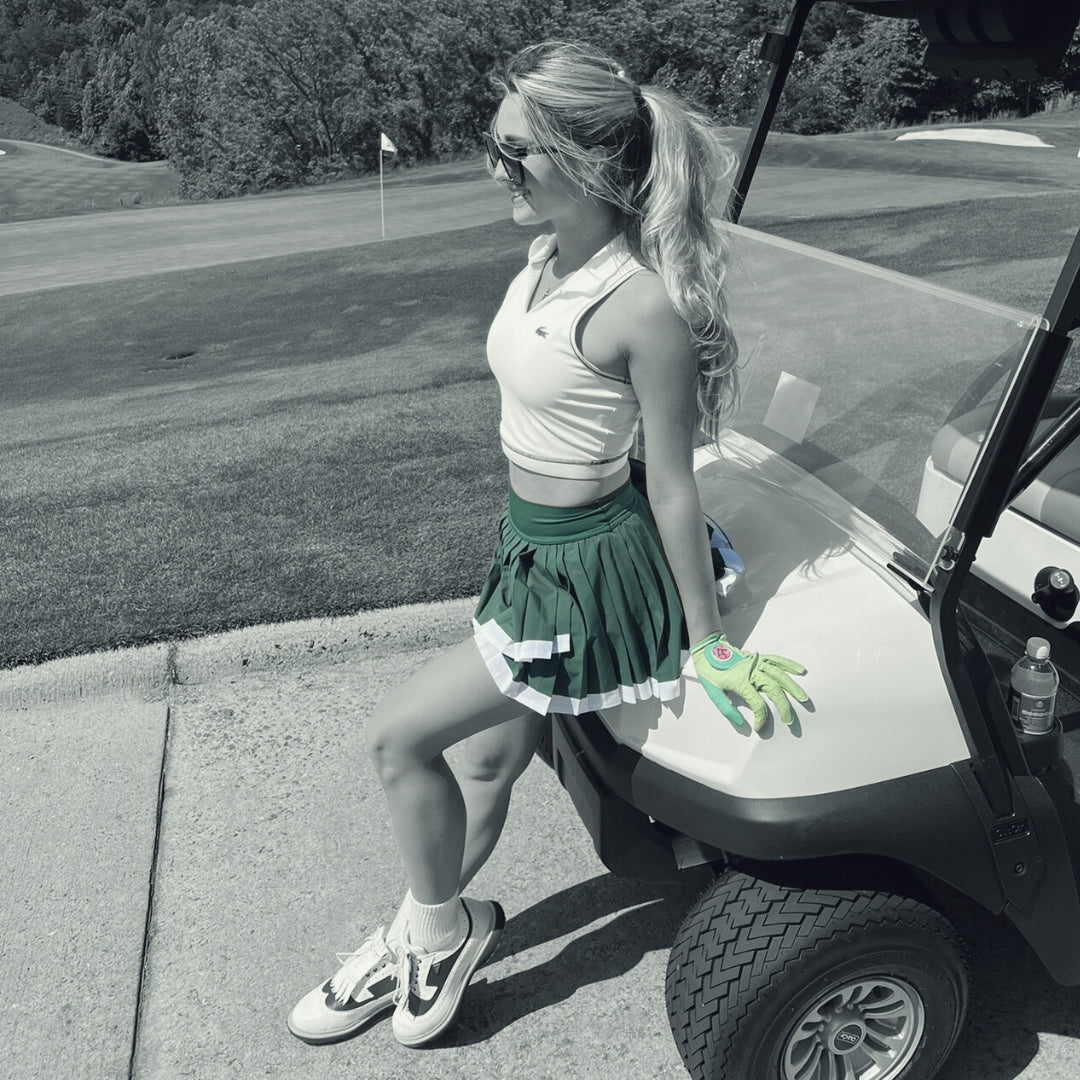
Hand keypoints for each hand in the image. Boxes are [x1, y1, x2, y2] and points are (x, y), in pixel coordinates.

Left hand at [691, 633, 807, 729]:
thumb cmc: (709, 671)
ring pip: (779, 675)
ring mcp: (756, 663)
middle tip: (790, 721)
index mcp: (740, 682)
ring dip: (792, 687)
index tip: (759, 728)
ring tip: (803, 699)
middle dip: (784, 706)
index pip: (757, 704)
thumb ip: (726, 709)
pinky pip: (776, 660)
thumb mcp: (713, 692)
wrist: (708, 648)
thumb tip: (741, 724)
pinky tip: (800, 670)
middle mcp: (751, 672)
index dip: (761, 718)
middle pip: (773, 689)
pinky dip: (789, 664)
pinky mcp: (758, 658)